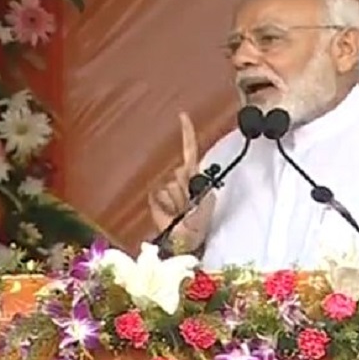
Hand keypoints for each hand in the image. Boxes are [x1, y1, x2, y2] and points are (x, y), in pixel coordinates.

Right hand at [148, 112, 215, 250]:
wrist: (182, 243)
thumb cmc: (197, 229)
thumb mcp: (203, 209)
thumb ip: (198, 193)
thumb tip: (186, 177)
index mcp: (196, 178)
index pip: (190, 151)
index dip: (187, 133)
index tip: (182, 116)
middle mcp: (181, 180)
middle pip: (179, 174)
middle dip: (184, 192)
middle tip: (189, 210)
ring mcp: (167, 189)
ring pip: (168, 188)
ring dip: (174, 203)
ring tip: (180, 215)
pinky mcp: (155, 198)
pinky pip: (156, 196)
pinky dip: (161, 208)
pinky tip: (169, 216)